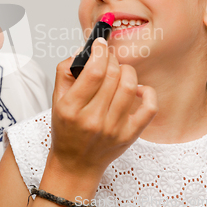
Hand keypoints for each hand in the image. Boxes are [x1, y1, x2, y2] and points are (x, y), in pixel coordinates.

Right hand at [50, 37, 157, 179]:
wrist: (76, 163)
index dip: (100, 51)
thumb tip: (84, 51)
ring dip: (126, 71)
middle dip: (112, 58)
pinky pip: (149, 107)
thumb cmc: (66, 130)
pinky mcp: (130, 135)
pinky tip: (136, 89)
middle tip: (108, 57)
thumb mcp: (56, 100)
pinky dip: (147, 92)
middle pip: (113, 75)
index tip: (100, 43)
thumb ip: (66, 72)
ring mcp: (113, 129)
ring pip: (130, 86)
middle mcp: (93, 119)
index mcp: (71, 108)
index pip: (94, 71)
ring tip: (119, 71)